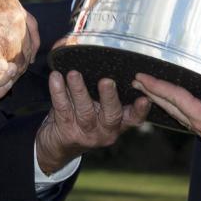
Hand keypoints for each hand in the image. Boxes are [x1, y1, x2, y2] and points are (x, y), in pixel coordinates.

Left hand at [35, 70, 149, 174]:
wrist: (58, 145)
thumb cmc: (83, 117)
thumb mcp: (99, 108)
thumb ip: (106, 91)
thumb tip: (106, 55)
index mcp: (119, 123)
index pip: (134, 118)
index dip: (140, 110)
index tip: (144, 99)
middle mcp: (106, 130)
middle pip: (111, 114)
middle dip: (109, 97)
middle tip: (106, 81)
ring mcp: (86, 133)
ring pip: (84, 111)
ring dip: (79, 90)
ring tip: (73, 74)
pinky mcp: (67, 131)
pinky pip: (62, 109)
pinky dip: (58, 91)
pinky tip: (56, 77)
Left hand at [132, 48, 200, 153]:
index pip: (172, 97)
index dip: (155, 85)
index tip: (139, 76)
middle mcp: (200, 125)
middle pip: (169, 106)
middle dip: (151, 93)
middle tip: (135, 84)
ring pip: (177, 112)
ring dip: (163, 101)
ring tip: (152, 92)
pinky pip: (188, 115)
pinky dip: (178, 106)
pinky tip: (180, 103)